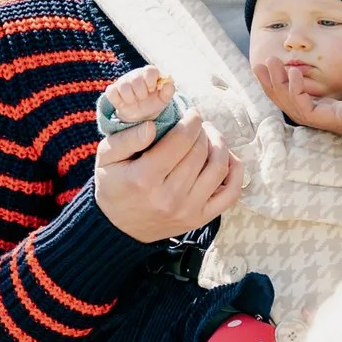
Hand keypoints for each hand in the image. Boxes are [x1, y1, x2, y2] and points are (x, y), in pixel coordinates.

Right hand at [93, 109, 243, 242]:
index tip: (190, 113)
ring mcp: (188, 210)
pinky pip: (231, 193)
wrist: (120, 228)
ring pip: (219, 168)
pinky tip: (225, 158)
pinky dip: (235, 171)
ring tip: (209, 136)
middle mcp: (169, 197)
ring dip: (219, 144)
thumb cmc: (114, 185)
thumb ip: (126, 138)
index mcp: (144, 179)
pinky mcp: (201, 219)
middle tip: (197, 124)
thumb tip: (152, 125)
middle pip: (200, 151)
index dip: (191, 120)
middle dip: (202, 130)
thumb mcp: (106, 158)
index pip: (180, 140)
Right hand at [266, 70, 341, 190]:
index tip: (282, 65)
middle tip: (260, 63)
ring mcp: (339, 124)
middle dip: (276, 85)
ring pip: (296, 108)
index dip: (294, 86)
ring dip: (278, 87)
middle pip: (297, 105)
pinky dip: (296, 93)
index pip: (313, 101)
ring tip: (266, 64)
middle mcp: (341, 120)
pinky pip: (308, 111)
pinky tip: (292, 75)